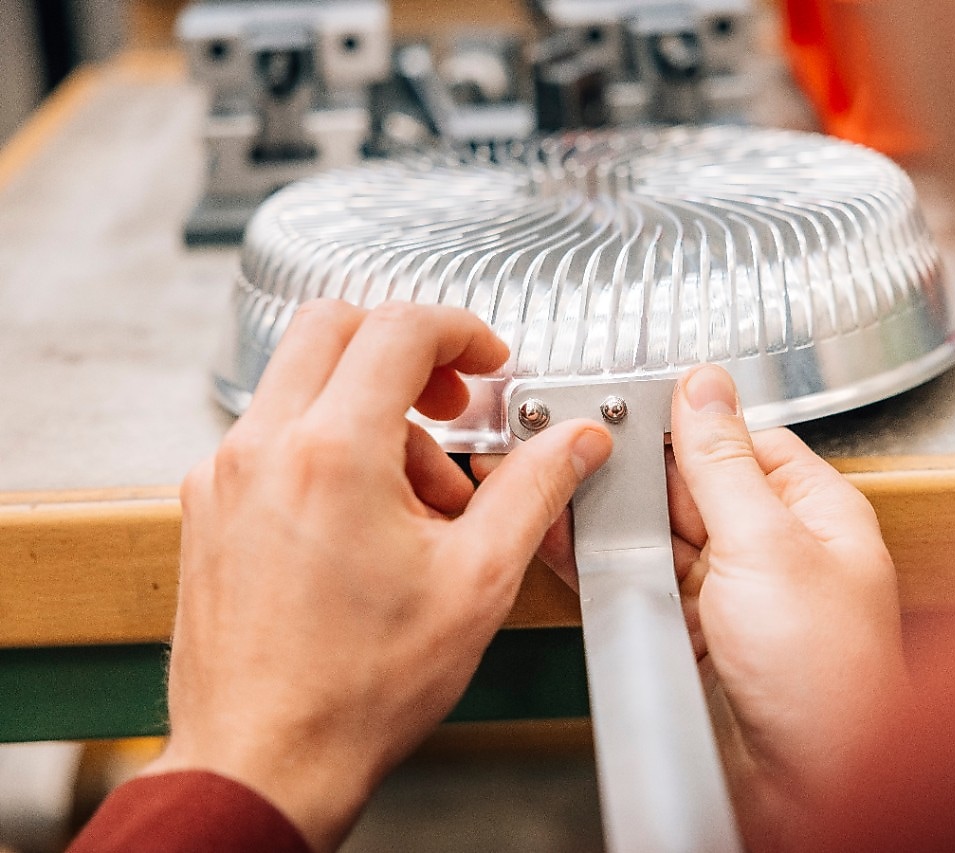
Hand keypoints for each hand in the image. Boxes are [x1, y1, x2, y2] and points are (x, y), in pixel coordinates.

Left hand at [145, 300, 611, 851]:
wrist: (263, 762)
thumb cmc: (355, 689)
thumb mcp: (477, 581)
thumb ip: (534, 490)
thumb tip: (575, 443)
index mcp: (331, 453)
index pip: (398, 328)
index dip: (460, 331)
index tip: (486, 362)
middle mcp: (262, 449)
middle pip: (335, 328)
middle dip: (406, 351)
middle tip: (451, 403)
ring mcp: (224, 476)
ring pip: (302, 383)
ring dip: (371, 410)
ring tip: (422, 499)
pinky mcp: (209, 507)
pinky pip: (273, 435)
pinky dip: (328, 446)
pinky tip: (369, 521)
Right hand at [479, 365, 906, 850]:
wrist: (809, 788)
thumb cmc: (824, 675)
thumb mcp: (766, 544)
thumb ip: (722, 462)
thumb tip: (703, 386)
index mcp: (814, 510)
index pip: (744, 440)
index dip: (686, 422)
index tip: (631, 406)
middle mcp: (776, 547)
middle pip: (695, 485)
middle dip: (639, 472)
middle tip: (579, 448)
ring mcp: (735, 593)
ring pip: (665, 536)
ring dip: (617, 517)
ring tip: (563, 491)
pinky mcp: (698, 633)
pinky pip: (648, 584)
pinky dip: (609, 564)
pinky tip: (572, 542)